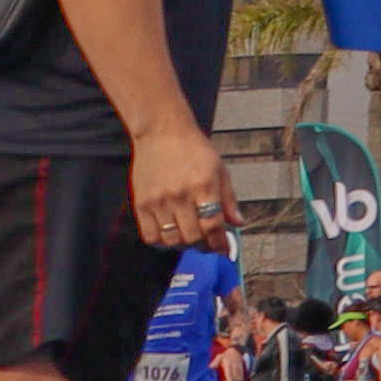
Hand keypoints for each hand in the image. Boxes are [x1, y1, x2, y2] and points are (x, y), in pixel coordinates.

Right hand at [133, 125, 236, 250]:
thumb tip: (239, 224)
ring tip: (189, 237)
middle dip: (204, 244)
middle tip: (208, 242)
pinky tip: (170, 233)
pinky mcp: (141, 204)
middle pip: (193, 236)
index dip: (220, 242)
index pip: (212, 225)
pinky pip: (150, 236)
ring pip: (172, 240)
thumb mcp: (219, 169)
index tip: (223, 248)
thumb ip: (229, 199)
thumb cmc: (194, 149)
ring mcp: (158, 201)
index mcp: (203, 185)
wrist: (162, 132)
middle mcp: (180, 195)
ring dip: (184, 244)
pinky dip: (161, 241)